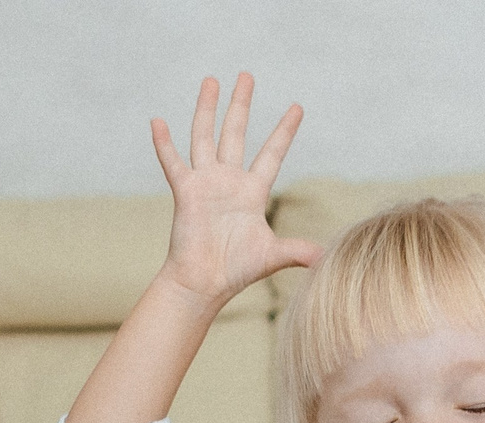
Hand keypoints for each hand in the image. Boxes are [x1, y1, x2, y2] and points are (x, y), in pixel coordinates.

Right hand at [150, 74, 320, 311]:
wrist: (203, 283)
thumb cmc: (236, 271)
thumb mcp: (273, 255)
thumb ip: (298, 251)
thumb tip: (326, 258)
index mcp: (252, 192)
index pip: (272, 153)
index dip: (284, 130)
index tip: (297, 107)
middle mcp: (229, 181)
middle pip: (236, 133)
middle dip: (241, 104)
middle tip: (246, 76)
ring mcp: (206, 184)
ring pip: (205, 137)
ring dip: (207, 109)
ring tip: (211, 80)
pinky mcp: (185, 192)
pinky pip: (173, 162)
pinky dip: (164, 143)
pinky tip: (158, 121)